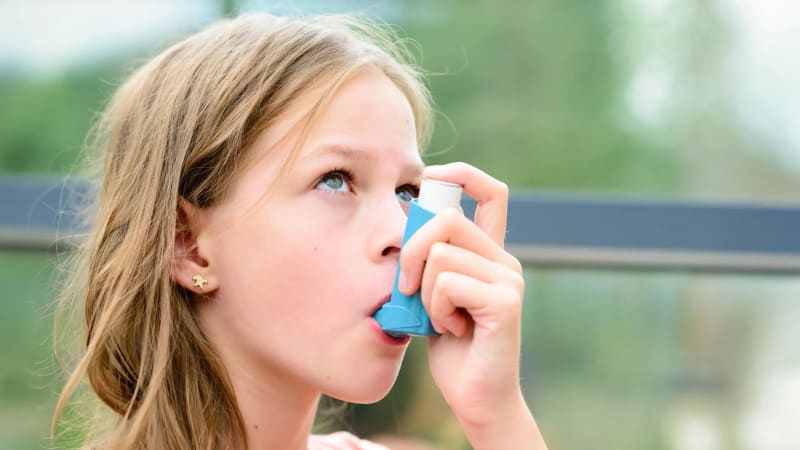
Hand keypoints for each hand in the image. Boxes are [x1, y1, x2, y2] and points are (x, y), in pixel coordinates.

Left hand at [398, 163, 545, 448]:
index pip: (490, 192)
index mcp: (489, 253)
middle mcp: (504, 260)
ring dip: (423, 292)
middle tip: (406, 287)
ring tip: (440, 318)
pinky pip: (447, 284)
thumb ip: (428, 261)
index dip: (461, 174)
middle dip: (411, 249)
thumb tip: (406, 222)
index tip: (428, 176)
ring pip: (440, 255)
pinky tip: (451, 330)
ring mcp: (508, 280)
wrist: (475, 397)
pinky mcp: (505, 303)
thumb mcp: (431, 294)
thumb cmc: (451, 348)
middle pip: (446, 218)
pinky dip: (435, 309)